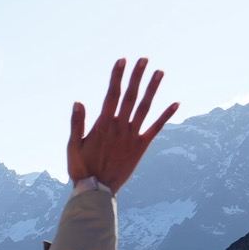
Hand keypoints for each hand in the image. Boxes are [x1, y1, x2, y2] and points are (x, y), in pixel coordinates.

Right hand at [68, 58, 177, 193]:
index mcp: (103, 124)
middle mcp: (120, 127)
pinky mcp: (141, 146)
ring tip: (159, 72)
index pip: (112, 95)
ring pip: (145, 108)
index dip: (117, 77)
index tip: (122, 60)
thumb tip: (78, 102)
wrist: (97, 190)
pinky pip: (156, 128)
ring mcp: (132, 136)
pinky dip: (166, 115)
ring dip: (152, 89)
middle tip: (144, 59)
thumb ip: (76, 124)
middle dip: (137, 76)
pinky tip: (176, 103)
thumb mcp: (72, 146)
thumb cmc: (81, 168)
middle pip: (130, 96)